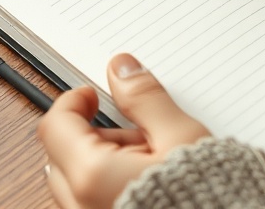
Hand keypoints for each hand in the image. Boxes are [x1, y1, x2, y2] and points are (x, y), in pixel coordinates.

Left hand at [37, 54, 209, 208]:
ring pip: (77, 180)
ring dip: (103, 162)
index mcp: (92, 175)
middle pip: (63, 153)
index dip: (74, 100)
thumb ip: (145, 98)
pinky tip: (148, 184)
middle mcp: (81, 204)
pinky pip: (91, 202)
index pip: (56, 124)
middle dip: (94, 134)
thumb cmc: (208, 199)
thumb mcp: (180, 136)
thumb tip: (122, 70)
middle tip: (137, 131)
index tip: (94, 94)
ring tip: (152, 162)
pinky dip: (109, 186)